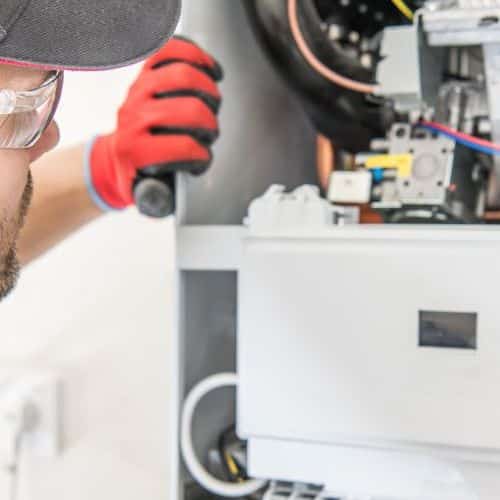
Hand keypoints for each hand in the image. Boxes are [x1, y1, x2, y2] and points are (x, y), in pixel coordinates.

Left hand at [87, 36, 222, 210]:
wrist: (118, 156)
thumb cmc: (140, 175)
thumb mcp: (148, 196)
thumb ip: (159, 199)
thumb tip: (167, 193)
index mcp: (134, 151)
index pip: (182, 147)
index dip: (201, 156)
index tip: (201, 160)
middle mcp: (133, 117)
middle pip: (189, 110)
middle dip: (209, 125)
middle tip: (209, 133)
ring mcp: (138, 91)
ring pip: (184, 76)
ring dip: (208, 91)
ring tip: (212, 104)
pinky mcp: (144, 73)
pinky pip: (171, 50)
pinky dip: (195, 55)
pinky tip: (209, 70)